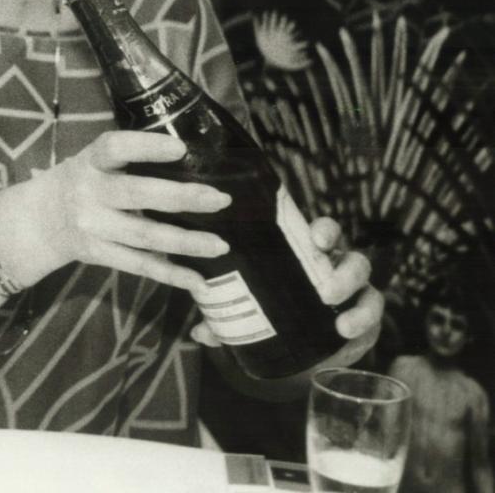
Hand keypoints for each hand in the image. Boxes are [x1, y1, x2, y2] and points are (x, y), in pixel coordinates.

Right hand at [32, 130, 230, 291]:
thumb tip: (193, 159)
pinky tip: (199, 280)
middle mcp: (89, 193)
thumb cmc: (79, 182)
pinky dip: (171, 274)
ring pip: (145, 236)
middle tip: (220, 200)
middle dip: (182, 197)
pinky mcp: (98, 254)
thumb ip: (128, 159)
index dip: (147, 147)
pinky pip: (139, 265)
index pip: (115, 147)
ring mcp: (93, 227)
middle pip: (138, 194)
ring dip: (186, 242)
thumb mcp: (91, 161)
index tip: (181, 149)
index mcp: (90, 162)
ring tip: (220, 245)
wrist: (36, 220)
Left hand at [190, 216, 383, 360]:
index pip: (323, 232)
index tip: (316, 238)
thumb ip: (225, 317)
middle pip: (352, 257)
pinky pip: (373, 315)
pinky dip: (364, 324)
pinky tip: (347, 333)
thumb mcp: (249, 307)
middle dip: (345, 272)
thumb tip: (201, 332)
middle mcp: (334, 266)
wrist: (301, 343)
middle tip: (326, 292)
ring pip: (368, 287)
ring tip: (341, 324)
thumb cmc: (273, 307)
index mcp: (307, 253)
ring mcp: (353, 291)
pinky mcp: (365, 316)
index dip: (324, 230)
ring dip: (357, 303)